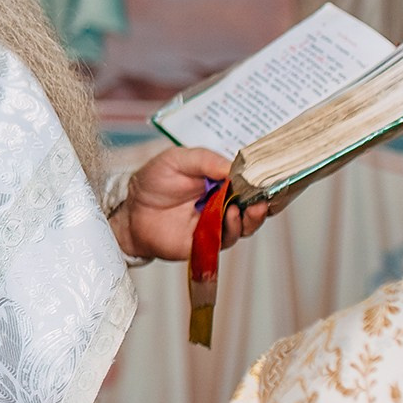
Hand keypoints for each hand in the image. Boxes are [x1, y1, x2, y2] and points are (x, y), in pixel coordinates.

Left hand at [113, 147, 270, 262]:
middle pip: (254, 206)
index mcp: (221, 182)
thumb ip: (204, 160)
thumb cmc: (154, 182)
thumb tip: (232, 167)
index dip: (262, 180)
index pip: (250, 182)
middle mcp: (224, 204)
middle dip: (264, 201)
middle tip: (265, 195)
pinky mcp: (208, 243)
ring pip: (245, 225)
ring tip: (248, 206)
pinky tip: (230, 216)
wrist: (132, 210)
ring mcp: (217, 224)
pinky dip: (232, 228)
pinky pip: (226, 239)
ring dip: (251, 217)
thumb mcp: (177, 160)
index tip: (270, 175)